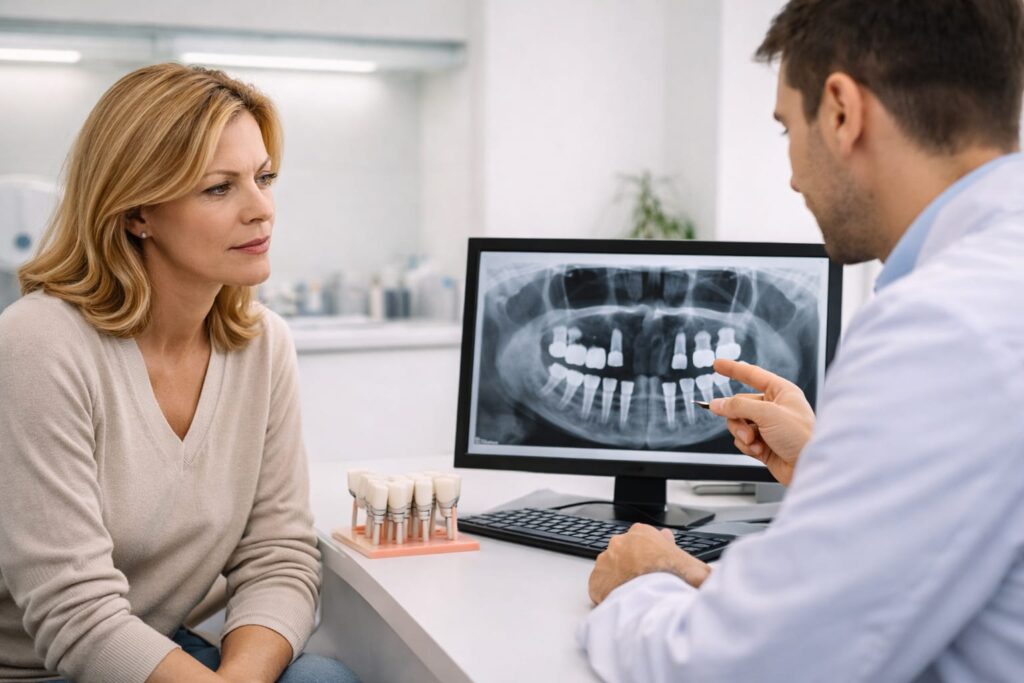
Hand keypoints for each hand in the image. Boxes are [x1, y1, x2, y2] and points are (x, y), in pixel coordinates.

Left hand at [588, 524, 710, 604]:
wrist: (652, 596)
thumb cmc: (673, 578)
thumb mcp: (696, 568)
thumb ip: (698, 566)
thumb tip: (711, 575)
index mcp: (642, 532)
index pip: (645, 538)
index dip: (653, 553)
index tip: (658, 564)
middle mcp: (620, 542)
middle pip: (627, 553)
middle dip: (635, 565)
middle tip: (647, 582)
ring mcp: (605, 561)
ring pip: (613, 569)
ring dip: (621, 580)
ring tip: (635, 595)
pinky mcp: (596, 580)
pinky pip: (601, 586)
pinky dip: (609, 594)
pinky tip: (623, 602)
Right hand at [709, 358, 814, 485]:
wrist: (810, 467)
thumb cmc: (802, 437)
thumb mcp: (768, 414)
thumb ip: (738, 407)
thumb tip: (717, 404)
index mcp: (781, 392)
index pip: (752, 375)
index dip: (733, 369)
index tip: (717, 365)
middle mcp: (774, 408)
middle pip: (740, 404)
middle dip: (739, 418)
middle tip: (745, 429)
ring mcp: (768, 426)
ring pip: (738, 423)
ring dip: (742, 434)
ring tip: (754, 442)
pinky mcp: (763, 444)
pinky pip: (742, 440)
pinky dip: (747, 446)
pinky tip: (760, 451)